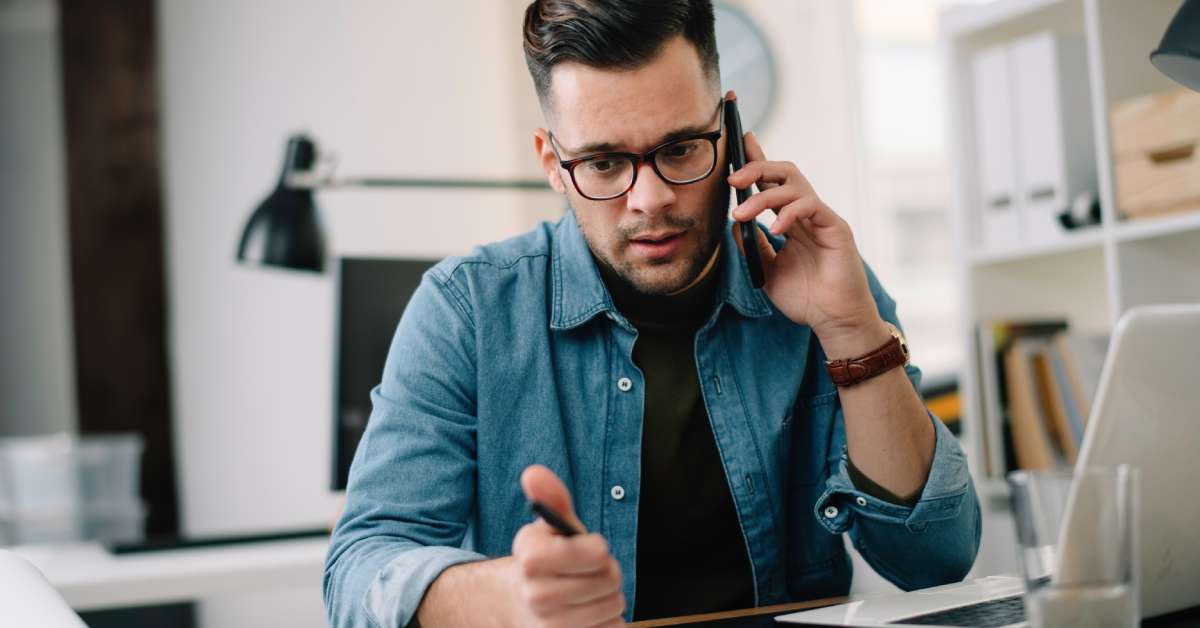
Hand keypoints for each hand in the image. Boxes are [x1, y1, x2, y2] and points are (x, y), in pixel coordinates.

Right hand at [505, 465, 625, 627]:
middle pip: (610, 579)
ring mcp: (551, 626)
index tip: (587, 548)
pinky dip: (607, 620)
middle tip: (587, 571)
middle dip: (606, 571)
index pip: (597, 552)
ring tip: (586, 592)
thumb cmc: (546, 560)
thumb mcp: (548, 527)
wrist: (521, 605)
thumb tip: (534, 473)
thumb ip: (551, 498)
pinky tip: (587, 614)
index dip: (597, 548)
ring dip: (607, 596)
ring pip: (615, 605)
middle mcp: (537, 594)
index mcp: (532, 557)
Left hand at [728, 130, 887, 356]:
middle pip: (784, 173)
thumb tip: (734, 222)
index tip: (739, 140)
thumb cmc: (805, 298)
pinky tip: (775, 230)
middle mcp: (806, 214)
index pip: (772, 183)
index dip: (757, 159)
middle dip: (756, 168)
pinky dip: (789, 213)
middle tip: (732, 180)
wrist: (834, 321)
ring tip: (742, 214)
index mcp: (790, 221)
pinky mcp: (836, 228)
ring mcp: (822, 219)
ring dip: (763, 196)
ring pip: (794, 186)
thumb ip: (752, 246)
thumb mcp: (766, 271)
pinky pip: (811, 206)